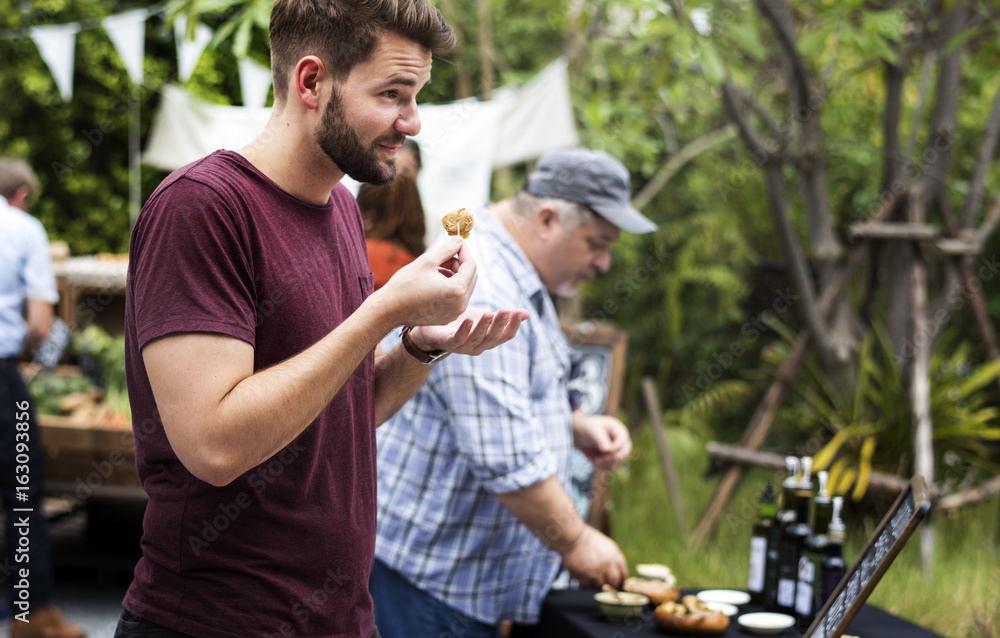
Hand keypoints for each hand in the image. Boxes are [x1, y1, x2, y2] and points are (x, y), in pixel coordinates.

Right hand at [378, 237, 476, 327]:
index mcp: (457, 291)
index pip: (471, 266)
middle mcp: (460, 305)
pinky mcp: (447, 317)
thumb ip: (446, 249)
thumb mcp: (427, 261)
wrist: (389, 310)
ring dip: (454, 274)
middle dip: (459, 263)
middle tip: (444, 254)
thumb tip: (458, 240)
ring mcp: (454, 313)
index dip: (464, 251)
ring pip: (463, 287)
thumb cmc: (405, 285)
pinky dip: (450, 286)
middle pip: (470, 277)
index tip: (457, 242)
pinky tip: (434, 280)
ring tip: (436, 267)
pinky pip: (456, 298)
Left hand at [409, 307, 529, 355]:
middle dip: (500, 324)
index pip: (506, 336)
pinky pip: (458, 339)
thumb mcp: (484, 317)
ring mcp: (464, 347)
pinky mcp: (448, 344)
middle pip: (493, 338)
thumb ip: (503, 317)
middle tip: (506, 310)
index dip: (514, 325)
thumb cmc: (461, 323)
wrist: (432, 329)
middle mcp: (479, 346)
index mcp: (489, 340)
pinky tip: (469, 320)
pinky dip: (464, 331)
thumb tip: (527, 313)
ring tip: (489, 313)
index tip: (519, 312)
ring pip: (477, 339)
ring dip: (484, 327)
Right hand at [559, 526, 627, 588]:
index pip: (623, 573)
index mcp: (614, 556)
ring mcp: (595, 572)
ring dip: (597, 583)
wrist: (572, 537)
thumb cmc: (588, 539)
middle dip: (611, 584)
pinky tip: (583, 576)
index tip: (619, 582)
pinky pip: (587, 586)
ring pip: (600, 586)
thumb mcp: (607, 545)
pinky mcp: (583, 576)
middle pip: (614, 583)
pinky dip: (585, 583)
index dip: (621, 580)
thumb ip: (614, 559)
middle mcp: (606, 565)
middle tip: (606, 582)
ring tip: (591, 575)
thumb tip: (618, 572)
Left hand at [572, 413, 631, 469]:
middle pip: (623, 453)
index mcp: (619, 431)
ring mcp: (617, 451)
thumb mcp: (593, 430)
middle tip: (597, 460)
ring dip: (606, 463)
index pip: (623, 442)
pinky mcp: (611, 459)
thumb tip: (608, 450)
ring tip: (595, 460)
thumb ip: (601, 439)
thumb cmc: (587, 428)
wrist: (580, 434)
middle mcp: (621, 442)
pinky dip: (603, 466)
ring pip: (618, 462)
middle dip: (611, 458)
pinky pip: (611, 467)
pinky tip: (595, 461)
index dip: (615, 448)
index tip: (602, 450)